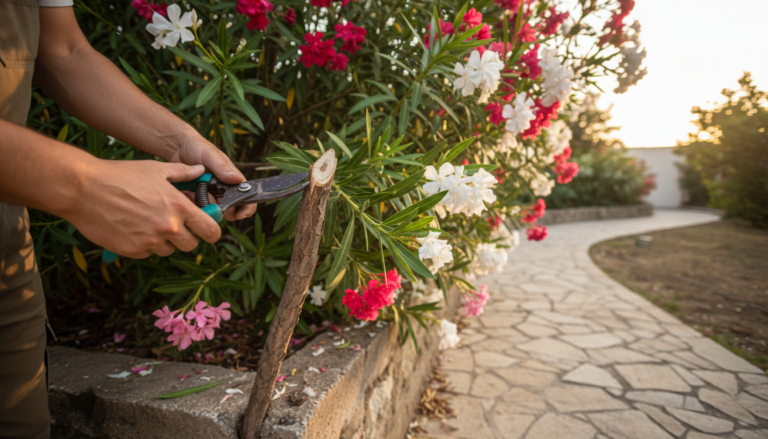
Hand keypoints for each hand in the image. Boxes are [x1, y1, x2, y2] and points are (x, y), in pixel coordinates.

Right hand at [63, 160, 220, 257]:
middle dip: (187, 236)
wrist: (83, 189)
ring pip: (168, 250)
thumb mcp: (155, 169)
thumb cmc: (120, 176)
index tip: (208, 230)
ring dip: (164, 241)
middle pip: (191, 245)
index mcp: (179, 207)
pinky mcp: (132, 251)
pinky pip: (147, 253)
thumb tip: (201, 171)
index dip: (212, 232)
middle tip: (175, 224)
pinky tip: (132, 227)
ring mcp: (150, 242)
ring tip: (148, 222)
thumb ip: (183, 172)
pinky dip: (144, 244)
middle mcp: (169, 227)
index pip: (210, 230)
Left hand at [169, 131, 256, 220]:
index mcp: (232, 180)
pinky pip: (197, 207)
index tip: (239, 214)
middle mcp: (223, 190)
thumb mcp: (211, 155)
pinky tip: (187, 191)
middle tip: (213, 205)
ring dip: (204, 205)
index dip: (246, 208)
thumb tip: (238, 179)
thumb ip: (223, 168)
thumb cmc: (198, 148)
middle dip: (222, 210)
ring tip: (194, 191)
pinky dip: (192, 202)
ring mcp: (210, 195)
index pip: (246, 197)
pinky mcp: (197, 198)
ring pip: (212, 210)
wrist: (177, 148)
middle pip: (230, 209)